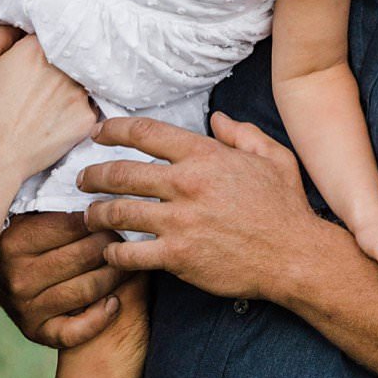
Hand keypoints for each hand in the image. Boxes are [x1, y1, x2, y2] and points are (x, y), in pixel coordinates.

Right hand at [0, 26, 96, 187]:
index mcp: (37, 48)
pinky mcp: (87, 118)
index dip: (39, 43)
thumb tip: (16, 27)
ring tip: (47, 100)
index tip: (31, 56)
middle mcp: (63, 67)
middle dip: (56, 62)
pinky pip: (86, 104)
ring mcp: (79, 93)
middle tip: (39, 81)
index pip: (49, 31)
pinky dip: (74, 107)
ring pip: (79, 78)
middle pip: (67, 54)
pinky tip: (56, 116)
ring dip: (68, 84)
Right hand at [0, 209, 120, 347]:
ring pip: (87, 289)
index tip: (114, 210)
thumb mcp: (23, 212)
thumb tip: (91, 177)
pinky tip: (114, 302)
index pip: (72, 225)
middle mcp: (16, 277)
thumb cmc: (20, 236)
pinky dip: (101, 318)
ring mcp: (25, 307)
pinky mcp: (36, 332)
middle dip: (113, 243)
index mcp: (12, 243)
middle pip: (83, 256)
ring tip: (127, 261)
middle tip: (127, 235)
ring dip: (116, 275)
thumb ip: (50, 199)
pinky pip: (76, 331)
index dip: (99, 217)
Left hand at [77, 110, 324, 299]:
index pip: (144, 134)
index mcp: (204, 156)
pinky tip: (110, 253)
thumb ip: (242, 134)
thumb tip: (217, 120)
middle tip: (81, 179)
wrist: (296, 256)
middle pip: (120, 174)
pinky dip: (113, 254)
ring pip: (117, 213)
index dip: (113, 130)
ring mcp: (179, 222)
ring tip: (88, 216)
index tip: (98, 134)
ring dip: (95, 214)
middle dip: (92, 175)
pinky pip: (130, 254)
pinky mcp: (177, 257)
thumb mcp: (272, 157)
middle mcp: (186, 185)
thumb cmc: (286, 208)